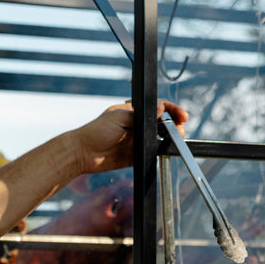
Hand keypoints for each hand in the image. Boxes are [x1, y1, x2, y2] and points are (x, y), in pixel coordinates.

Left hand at [74, 100, 189, 175]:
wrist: (83, 154)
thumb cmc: (95, 131)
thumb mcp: (120, 117)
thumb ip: (142, 114)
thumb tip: (161, 108)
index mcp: (132, 113)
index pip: (156, 108)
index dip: (171, 110)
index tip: (181, 115)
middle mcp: (136, 126)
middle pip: (161, 123)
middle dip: (174, 125)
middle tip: (180, 129)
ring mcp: (136, 141)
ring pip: (159, 138)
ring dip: (169, 138)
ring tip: (175, 139)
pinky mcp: (135, 156)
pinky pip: (151, 153)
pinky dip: (159, 152)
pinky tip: (164, 150)